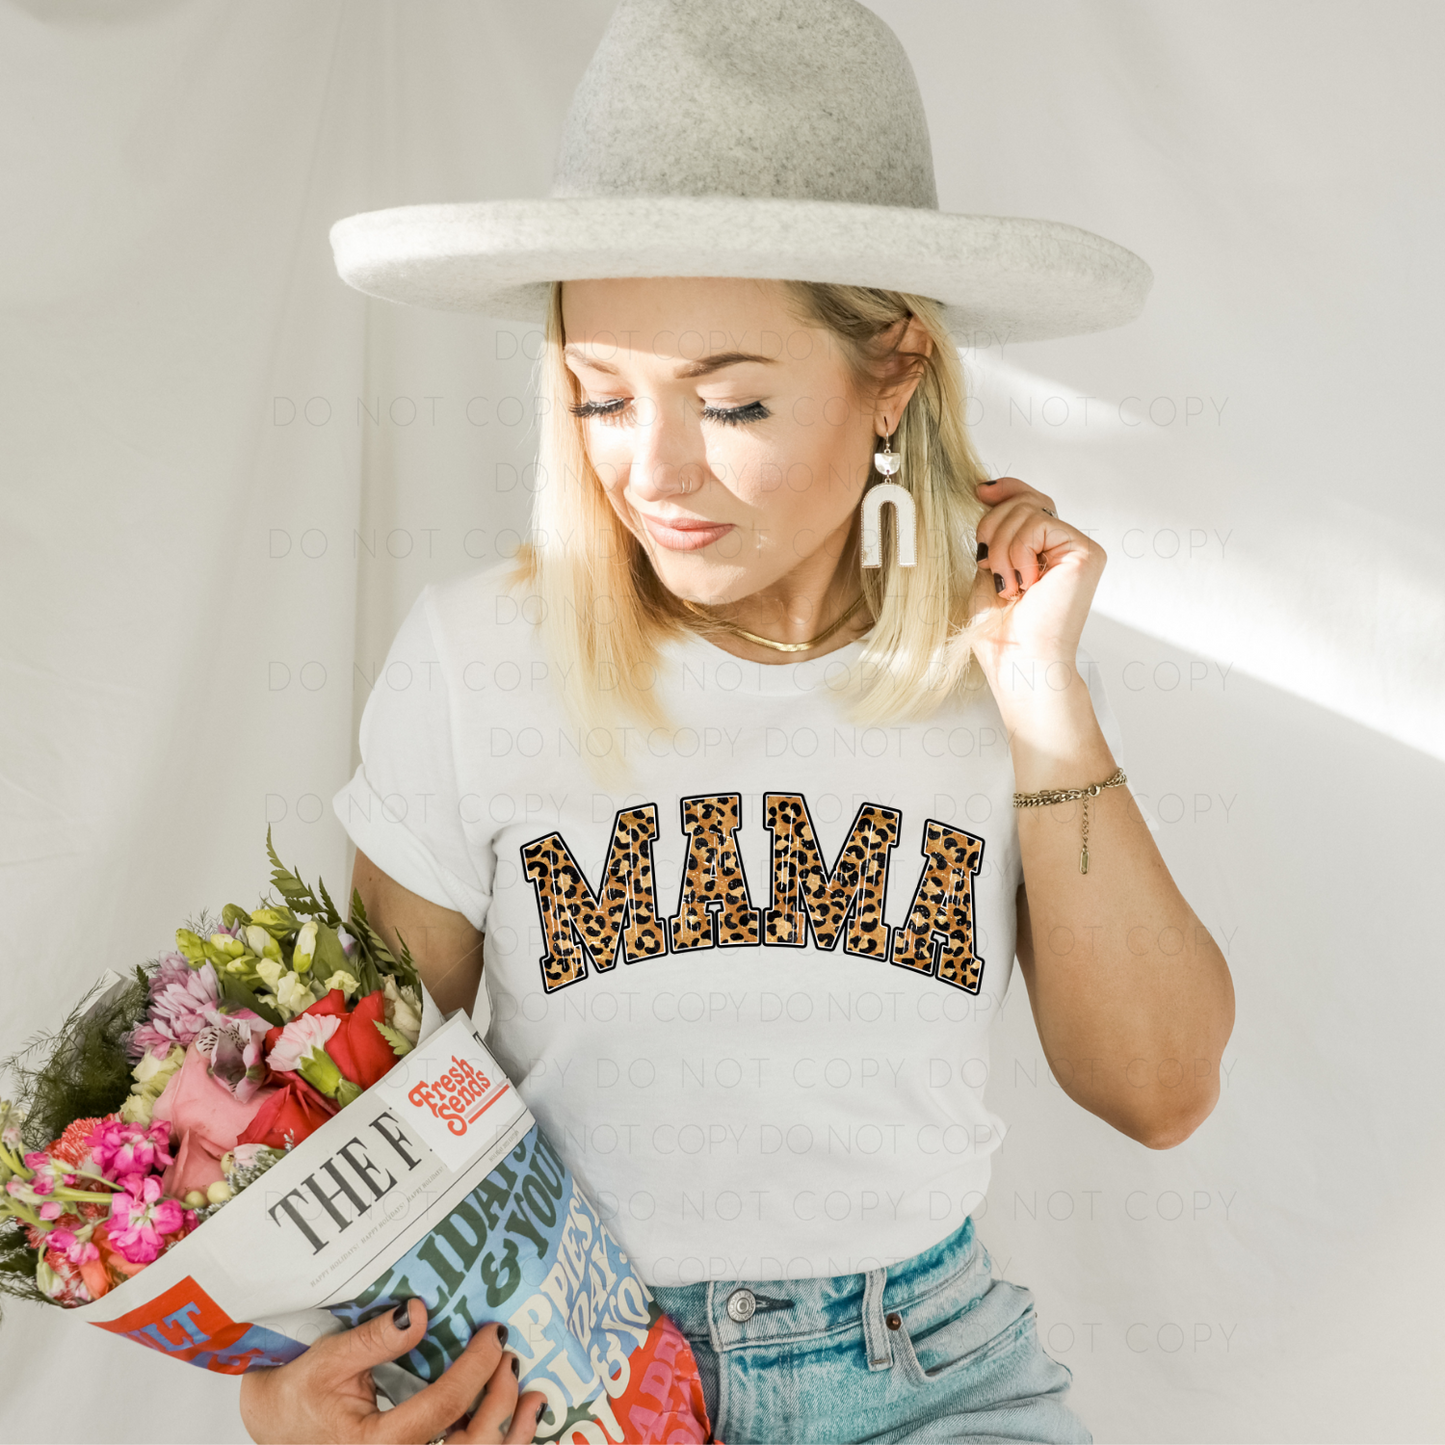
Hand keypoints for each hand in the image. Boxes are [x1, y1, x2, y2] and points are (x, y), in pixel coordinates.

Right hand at [239, 1298, 548, 1443]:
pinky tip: (520, 1420)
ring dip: (510, 1433)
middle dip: (500, 1403)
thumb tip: (419, 1312)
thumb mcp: (329, 1360)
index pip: (441, 1410)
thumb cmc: (298, 1392)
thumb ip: (376, 1340)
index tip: (494, 1335)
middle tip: (511, 1359)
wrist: (279, 1424)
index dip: (474, 1371)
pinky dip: (496, 1442)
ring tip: (535, 1398)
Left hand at [968, 475, 1105, 697]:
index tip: (980, 492)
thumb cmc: (1002, 630)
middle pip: (1025, 501)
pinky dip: (1018, 552)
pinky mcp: (1085, 553)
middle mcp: (1066, 547)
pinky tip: (1023, 583)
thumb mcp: (990, 568)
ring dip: (1001, 548)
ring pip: (1027, 510)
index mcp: (1045, 551)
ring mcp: (1078, 549)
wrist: (1018, 662)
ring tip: (1007, 584)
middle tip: (987, 565)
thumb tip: (989, 492)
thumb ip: (997, 533)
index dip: (1006, 490)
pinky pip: (1039, 525)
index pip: (1030, 501)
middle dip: (993, 527)